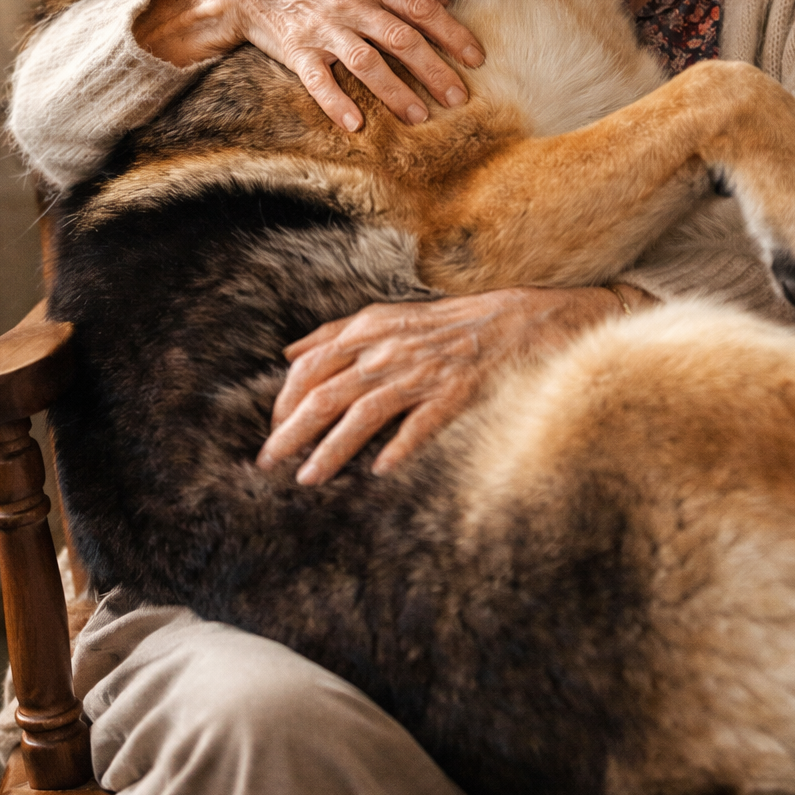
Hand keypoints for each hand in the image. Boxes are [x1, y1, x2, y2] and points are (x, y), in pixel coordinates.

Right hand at [133, 0, 484, 129]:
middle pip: (402, 39)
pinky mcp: (296, 50)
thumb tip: (443, 5)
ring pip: (367, 62)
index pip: (421, 9)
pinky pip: (319, 81)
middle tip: (458, 97)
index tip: (476, 59)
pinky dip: (337, 103)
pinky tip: (356, 125)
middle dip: (434, 70)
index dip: (452, 34)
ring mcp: (322, 28)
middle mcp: (350, 4)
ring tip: (420, 116)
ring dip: (396, 92)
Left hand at [257, 284, 649, 484]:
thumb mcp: (392, 316)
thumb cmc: (455, 322)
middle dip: (291, 432)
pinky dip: (400, 448)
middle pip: (325, 393)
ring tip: (308, 478)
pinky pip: (422, 423)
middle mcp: (391, 348)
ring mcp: (424, 370)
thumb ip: (339, 333)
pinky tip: (381, 472)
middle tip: (268, 463)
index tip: (275, 430)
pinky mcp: (458, 391)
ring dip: (332, 449)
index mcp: (372, 328)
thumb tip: (290, 353)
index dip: (285, 402)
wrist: (527, 316)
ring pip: (363, 413)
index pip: (310, 367)